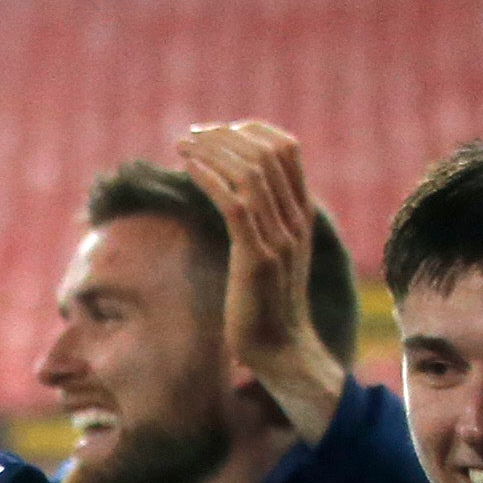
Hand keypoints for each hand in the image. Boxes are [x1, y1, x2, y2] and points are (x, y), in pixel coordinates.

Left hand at [178, 120, 348, 446]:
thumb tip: (238, 197)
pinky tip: (188, 168)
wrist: (281, 352)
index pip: (286, 150)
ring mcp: (279, 238)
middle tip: (190, 135)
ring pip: (250, 172)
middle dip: (224, 136)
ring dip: (212, 151)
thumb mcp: (271, 255)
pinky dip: (210, 178)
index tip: (218, 130)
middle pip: (267, 153)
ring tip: (181, 144)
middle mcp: (295, 220)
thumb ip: (263, 223)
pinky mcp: (258, 258)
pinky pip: (235, 204)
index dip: (251, 130)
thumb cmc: (266, 306)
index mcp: (301, 214)